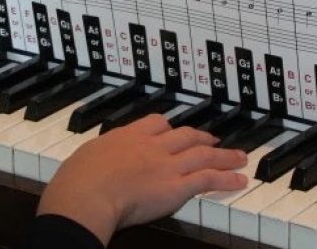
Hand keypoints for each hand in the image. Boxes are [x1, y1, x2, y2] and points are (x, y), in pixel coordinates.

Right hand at [36, 114, 248, 244]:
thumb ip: (96, 161)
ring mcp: (166, 165)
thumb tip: (89, 168)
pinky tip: (238, 179)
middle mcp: (151, 146)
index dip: (169, 127)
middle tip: (213, 139)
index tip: (175, 129)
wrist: (87, 193)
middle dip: (202, 136)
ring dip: (224, 155)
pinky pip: (208, 179)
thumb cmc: (77, 181)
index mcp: (127, 136)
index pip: (156, 124)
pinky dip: (226, 178)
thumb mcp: (84, 159)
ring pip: (203, 154)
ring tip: (239, 157)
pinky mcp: (176, 186)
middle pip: (184, 135)